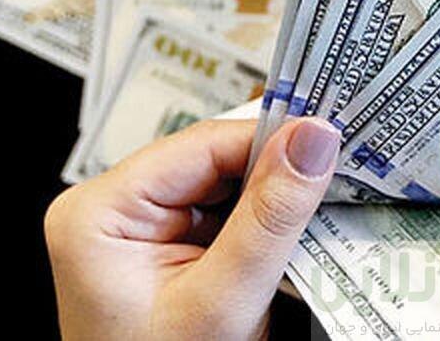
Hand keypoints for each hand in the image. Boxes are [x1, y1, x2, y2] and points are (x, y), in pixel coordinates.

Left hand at [44, 117, 340, 339]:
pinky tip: (296, 233)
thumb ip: (271, 217)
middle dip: (277, 169)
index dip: (272, 139)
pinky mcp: (166, 246)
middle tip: (339, 170)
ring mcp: (138, 228)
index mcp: (100, 212)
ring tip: (322, 207)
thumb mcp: (224, 302)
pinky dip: (266, 222)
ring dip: (276, 197)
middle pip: (215, 160)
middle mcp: (112, 210)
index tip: (332, 138)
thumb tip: (313, 139)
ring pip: (227, 183)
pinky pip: (226, 213)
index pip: (202, 145)